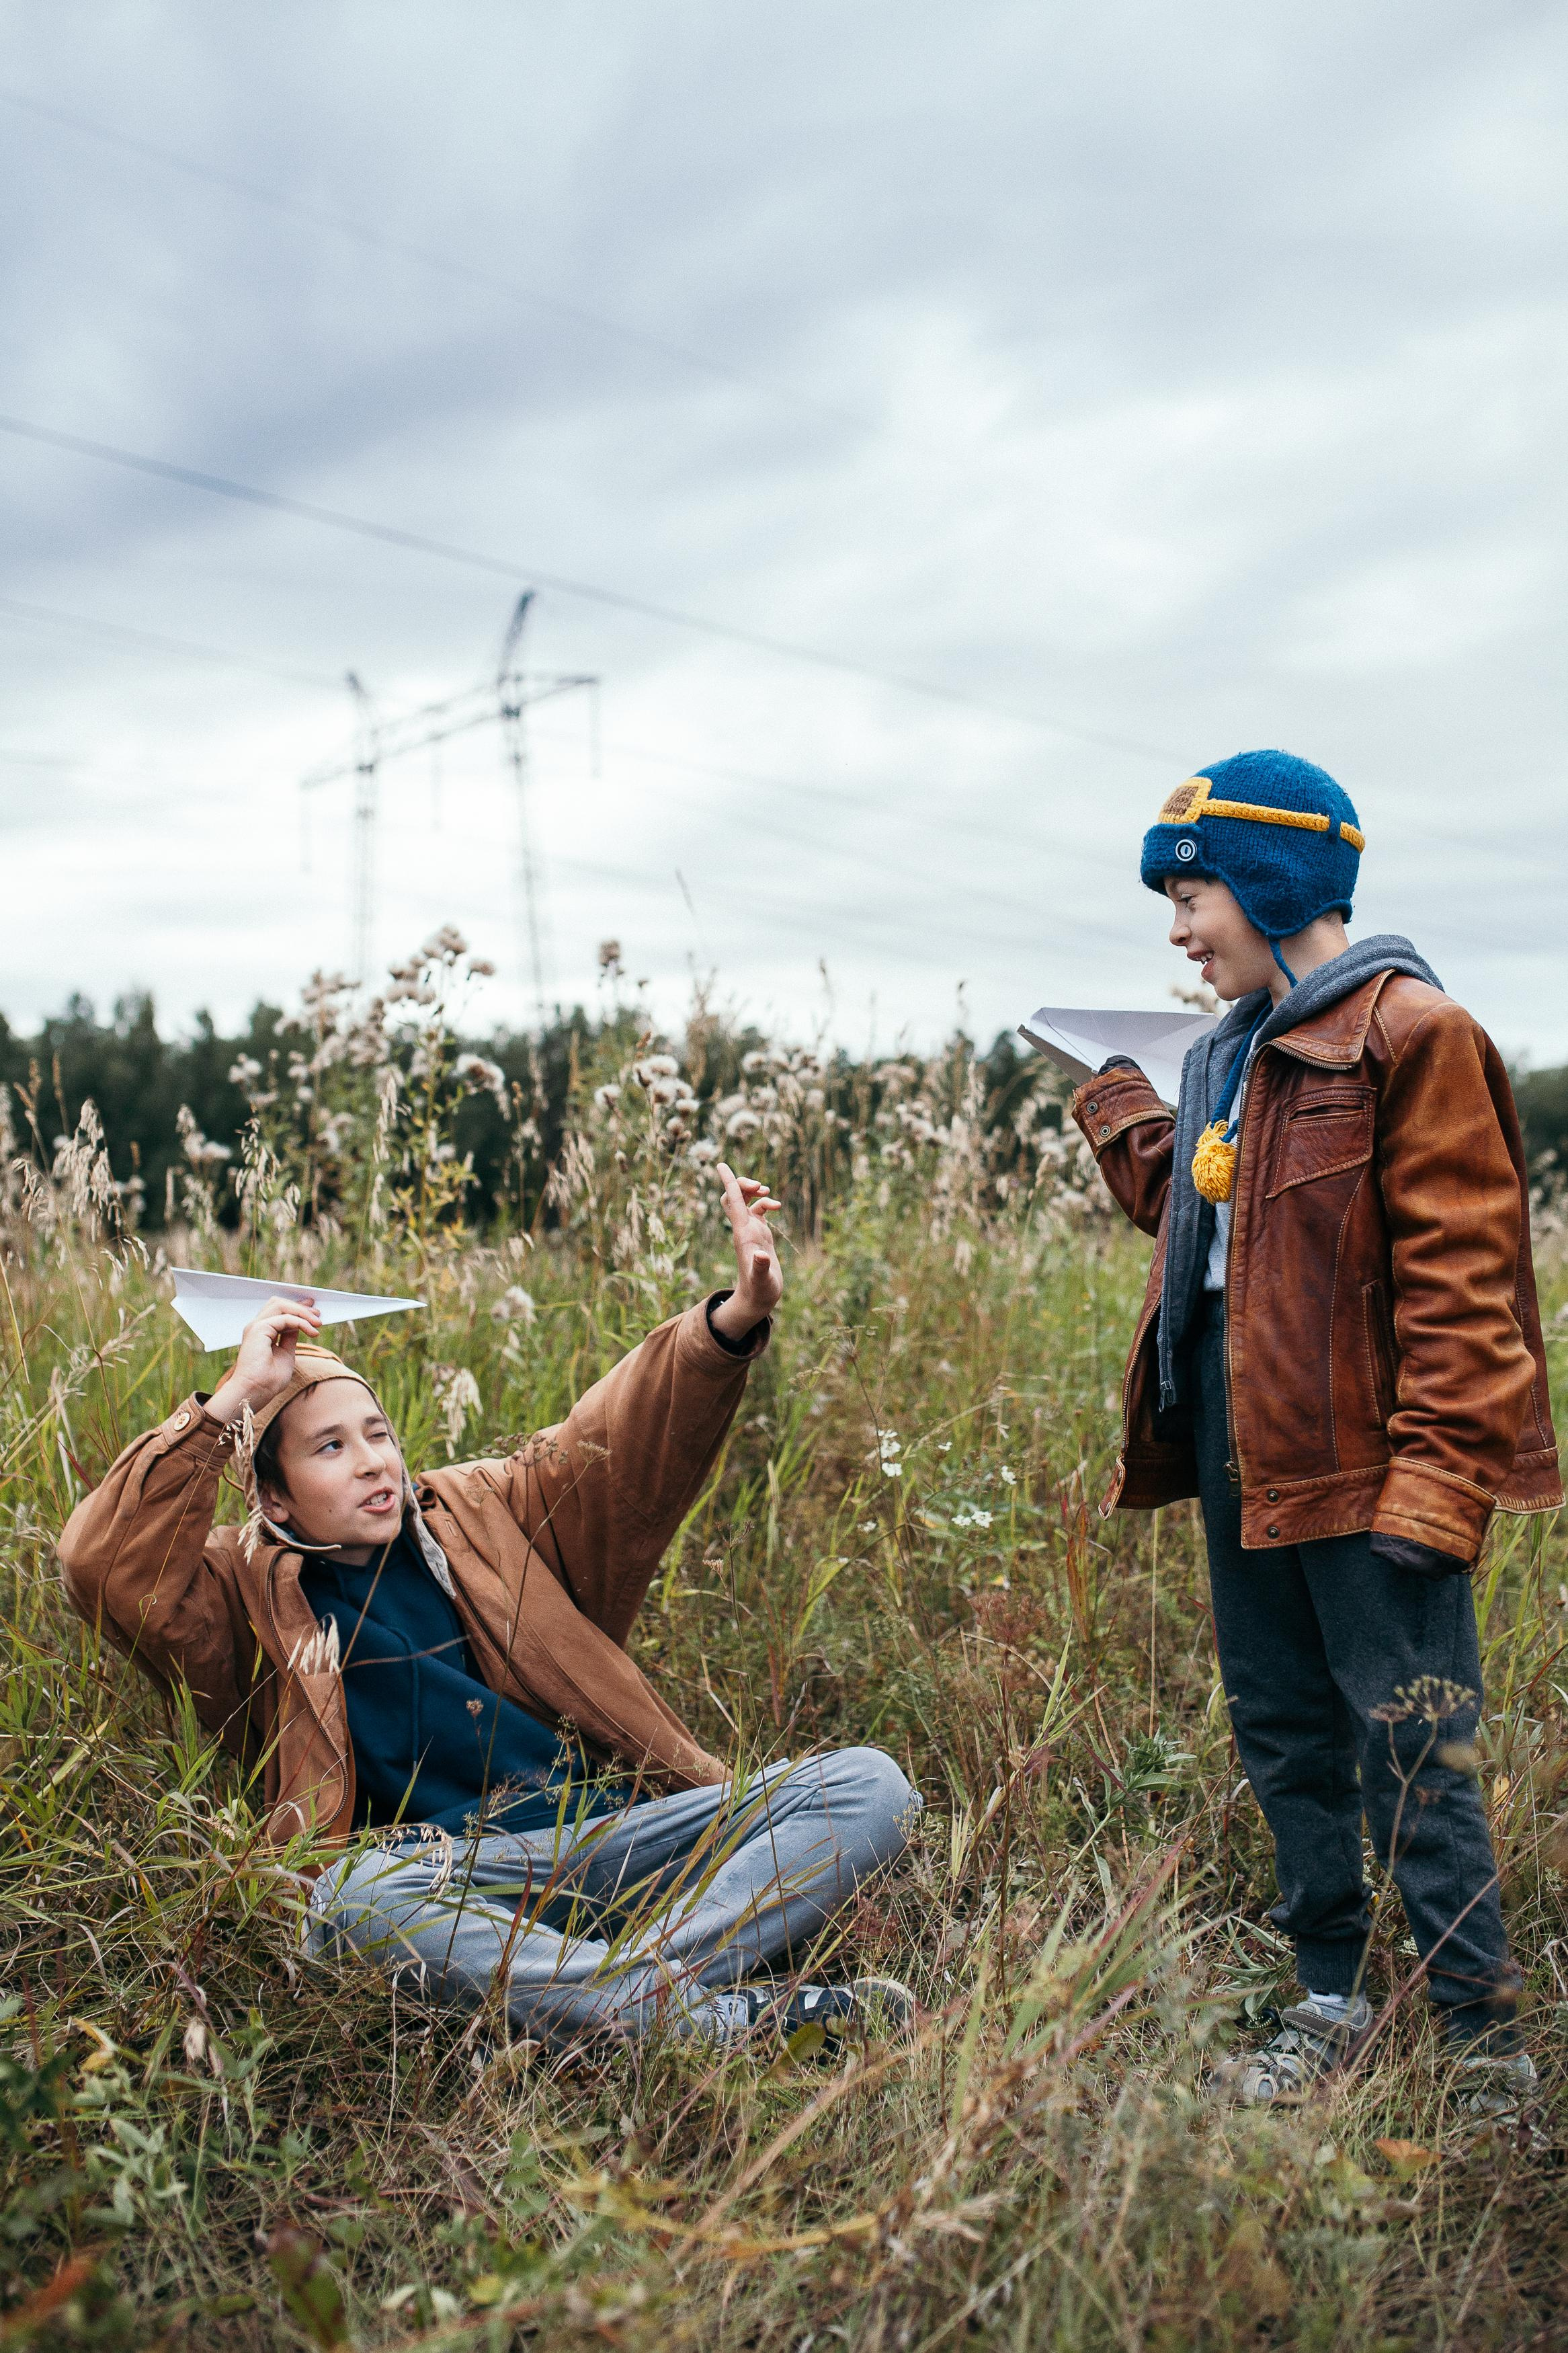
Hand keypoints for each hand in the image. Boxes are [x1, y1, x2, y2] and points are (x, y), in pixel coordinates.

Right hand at [205, 1296, 323, 1425]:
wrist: (255, 1392)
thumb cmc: (268, 1380)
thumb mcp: (286, 1354)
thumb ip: (290, 1338)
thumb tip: (300, 1325)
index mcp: (261, 1332)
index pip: (278, 1311)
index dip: (297, 1307)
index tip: (314, 1311)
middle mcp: (256, 1327)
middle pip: (279, 1304)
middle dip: (300, 1306)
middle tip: (318, 1314)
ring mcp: (256, 1326)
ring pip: (281, 1306)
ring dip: (302, 1312)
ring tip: (317, 1323)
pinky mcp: (259, 1330)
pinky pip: (285, 1318)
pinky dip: (301, 1322)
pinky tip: (312, 1331)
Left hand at [710, 1164, 781, 1339]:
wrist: (758, 1299)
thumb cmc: (760, 1290)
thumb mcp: (762, 1279)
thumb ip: (760, 1267)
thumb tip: (761, 1255)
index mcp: (742, 1233)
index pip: (732, 1201)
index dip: (728, 1181)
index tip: (720, 1163)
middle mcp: (743, 1228)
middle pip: (733, 1196)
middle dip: (743, 1184)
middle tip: (759, 1187)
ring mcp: (750, 1230)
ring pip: (745, 1201)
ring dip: (755, 1192)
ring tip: (769, 1195)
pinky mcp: (759, 1235)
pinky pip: (758, 1211)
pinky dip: (766, 1203)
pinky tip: (776, 1206)